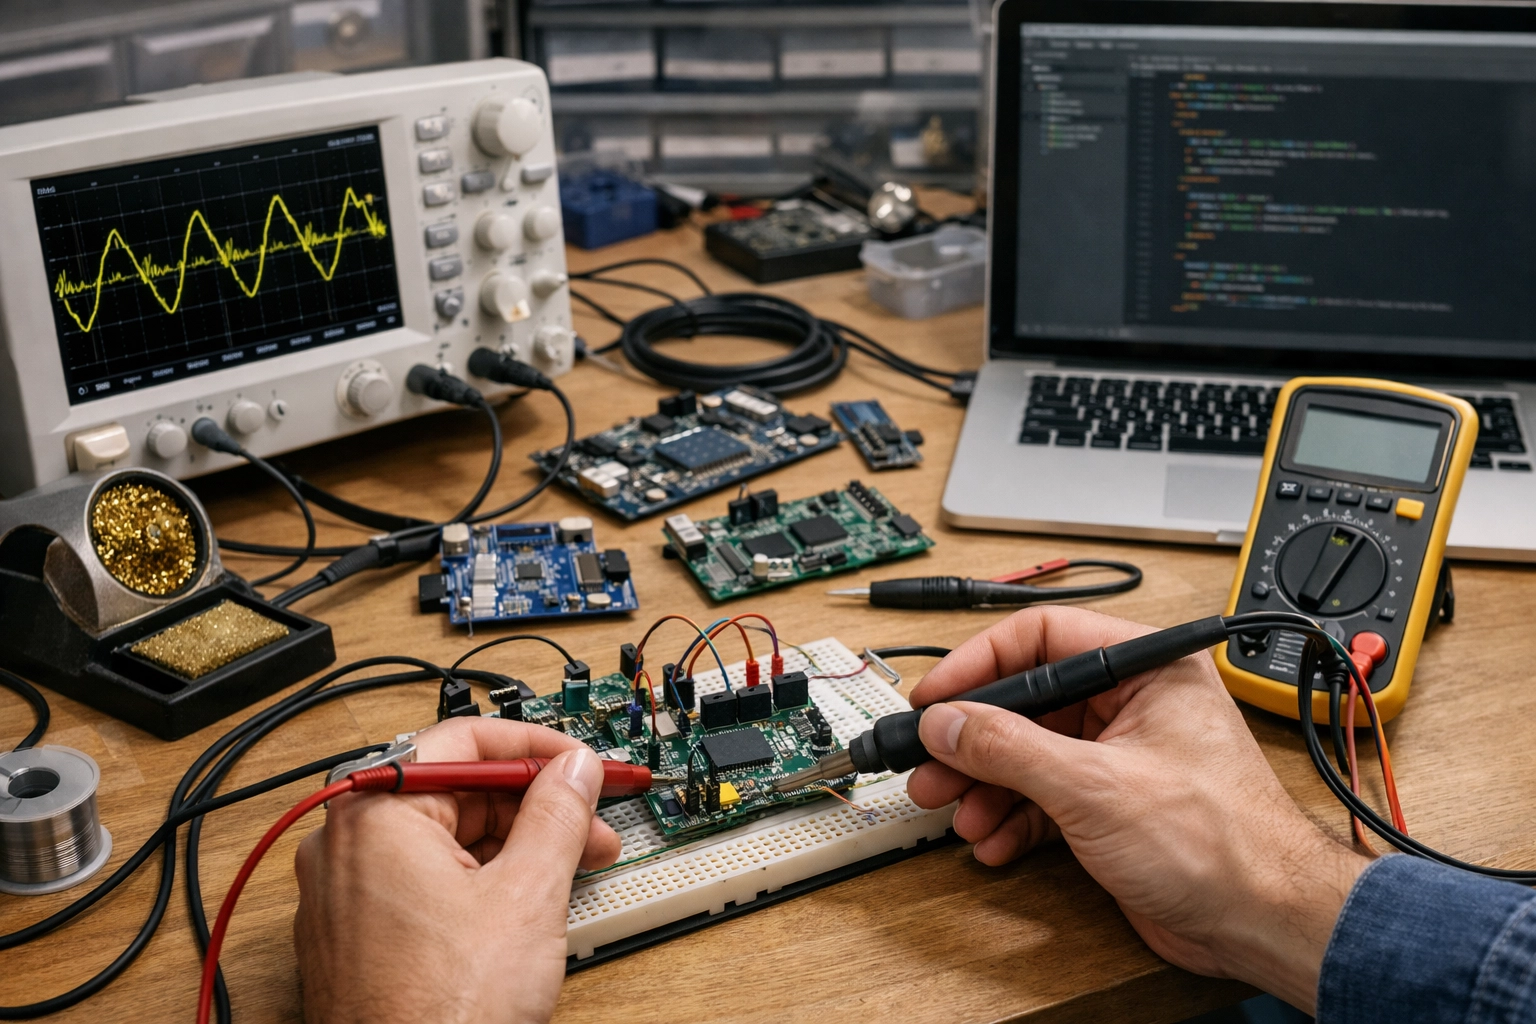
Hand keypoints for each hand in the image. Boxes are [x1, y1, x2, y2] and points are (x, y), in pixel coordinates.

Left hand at [293, 717, 620, 1023]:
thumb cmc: (441, 1013)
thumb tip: (577, 770)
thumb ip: (558, 814)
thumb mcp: (527, 895)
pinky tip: (527, 903)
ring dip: (514, 845)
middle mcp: (344, 844)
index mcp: (375, 813)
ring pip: (443, 838)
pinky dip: (479, 881)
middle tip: (593, 823)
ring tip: (572, 869)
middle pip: (455, 789)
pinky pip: (423, 880)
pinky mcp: (355, 936)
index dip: (537, 748)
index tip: (583, 762)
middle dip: (534, 806)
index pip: (464, 739)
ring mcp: (344, 894)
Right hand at [905, 606, 1366, 1012]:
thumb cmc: (1224, 843)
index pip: (1044, 636)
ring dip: (986, 784)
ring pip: (1029, 752)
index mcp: (1147, 667)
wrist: (1265, 922)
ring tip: (953, 808)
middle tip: (930, 761)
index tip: (936, 696)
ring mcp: (1121, 755)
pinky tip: (993, 839)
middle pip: (1029, 700)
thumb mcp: (1094, 785)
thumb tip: (948, 721)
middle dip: (974, 738)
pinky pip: (1044, 796)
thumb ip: (1010, 748)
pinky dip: (1012, 817)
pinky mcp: (1113, 804)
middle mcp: (1133, 703)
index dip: (980, 663)